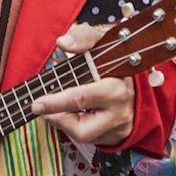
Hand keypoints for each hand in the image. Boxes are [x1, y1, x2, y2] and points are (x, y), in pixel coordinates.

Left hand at [32, 23, 136, 146]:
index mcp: (116, 88)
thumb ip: (83, 37)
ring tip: (60, 106)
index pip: (81, 98)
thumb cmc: (115, 61)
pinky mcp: (115, 137)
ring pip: (82, 136)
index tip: (37, 103)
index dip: (56, 102)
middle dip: (56, 118)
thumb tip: (63, 42)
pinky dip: (75, 126)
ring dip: (65, 122)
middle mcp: (119, 113)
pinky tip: (74, 112)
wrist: (138, 80)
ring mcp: (118, 128)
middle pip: (80, 129)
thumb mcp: (103, 42)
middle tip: (40, 107)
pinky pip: (89, 138)